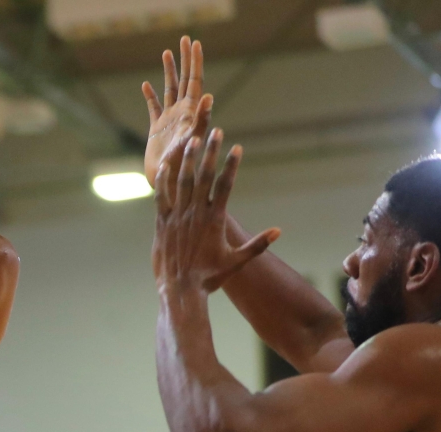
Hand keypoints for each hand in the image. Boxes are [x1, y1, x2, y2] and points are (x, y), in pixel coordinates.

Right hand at [142, 37, 213, 187]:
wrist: (168, 189)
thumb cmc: (181, 171)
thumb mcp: (191, 142)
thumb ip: (200, 120)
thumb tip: (209, 96)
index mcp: (190, 114)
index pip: (195, 82)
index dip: (195, 62)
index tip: (195, 43)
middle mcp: (181, 114)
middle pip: (184, 81)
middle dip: (185, 60)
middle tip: (185, 38)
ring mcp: (169, 122)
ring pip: (169, 90)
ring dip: (168, 71)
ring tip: (167, 51)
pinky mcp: (157, 131)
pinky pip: (153, 109)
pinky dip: (149, 96)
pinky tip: (145, 84)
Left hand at [153, 130, 278, 294]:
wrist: (180, 290)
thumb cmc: (209, 278)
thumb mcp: (236, 261)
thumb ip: (257, 245)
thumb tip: (278, 232)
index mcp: (215, 220)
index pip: (225, 186)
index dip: (231, 165)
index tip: (237, 147)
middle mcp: (195, 214)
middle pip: (204, 177)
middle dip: (211, 152)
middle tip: (215, 131)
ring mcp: (177, 217)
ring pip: (182, 182)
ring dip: (188, 159)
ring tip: (192, 139)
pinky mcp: (162, 224)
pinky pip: (161, 196)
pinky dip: (163, 180)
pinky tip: (166, 164)